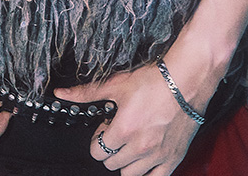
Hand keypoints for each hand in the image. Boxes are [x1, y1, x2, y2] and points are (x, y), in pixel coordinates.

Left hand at [54, 42, 218, 175]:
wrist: (185, 81)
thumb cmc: (153, 81)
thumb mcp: (116, 84)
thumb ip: (87, 93)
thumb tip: (62, 94)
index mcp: (124, 130)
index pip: (97, 151)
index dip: (98, 138)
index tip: (105, 128)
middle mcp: (139, 147)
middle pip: (111, 164)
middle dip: (110, 149)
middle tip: (119, 133)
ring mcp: (157, 156)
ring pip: (129, 174)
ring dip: (126, 162)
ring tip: (131, 144)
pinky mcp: (172, 159)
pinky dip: (147, 173)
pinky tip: (145, 160)